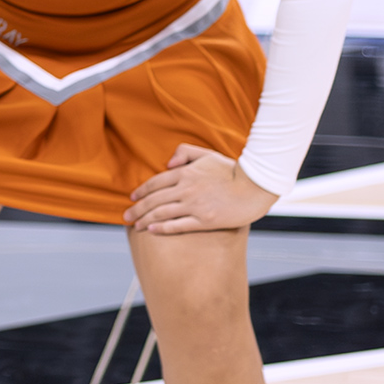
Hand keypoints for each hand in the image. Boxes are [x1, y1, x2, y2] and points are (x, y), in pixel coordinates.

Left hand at [128, 144, 275, 234]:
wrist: (257, 187)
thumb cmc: (234, 170)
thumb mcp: (209, 155)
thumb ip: (185, 153)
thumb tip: (167, 164)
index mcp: (186, 173)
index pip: (155, 183)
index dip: (141, 191)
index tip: (132, 198)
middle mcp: (187, 189)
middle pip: (154, 200)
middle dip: (137, 209)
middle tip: (126, 216)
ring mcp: (195, 206)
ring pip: (162, 213)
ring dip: (145, 220)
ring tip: (136, 225)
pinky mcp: (205, 220)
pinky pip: (177, 225)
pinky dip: (161, 228)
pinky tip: (151, 230)